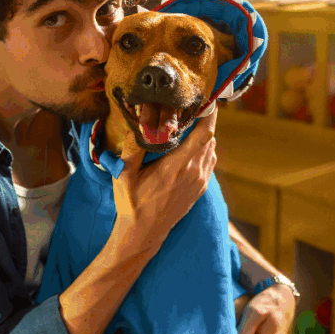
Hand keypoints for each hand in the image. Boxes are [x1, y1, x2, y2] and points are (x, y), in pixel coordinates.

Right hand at [112, 110, 216, 248]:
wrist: (144, 233)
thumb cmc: (132, 203)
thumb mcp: (123, 175)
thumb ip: (132, 147)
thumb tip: (139, 118)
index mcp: (175, 166)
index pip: (203, 134)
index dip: (208, 115)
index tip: (205, 100)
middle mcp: (193, 173)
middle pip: (209, 138)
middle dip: (203, 121)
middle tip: (190, 108)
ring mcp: (199, 182)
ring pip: (210, 149)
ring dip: (203, 136)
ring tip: (189, 126)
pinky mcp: (201, 188)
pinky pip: (209, 161)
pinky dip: (204, 150)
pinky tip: (189, 147)